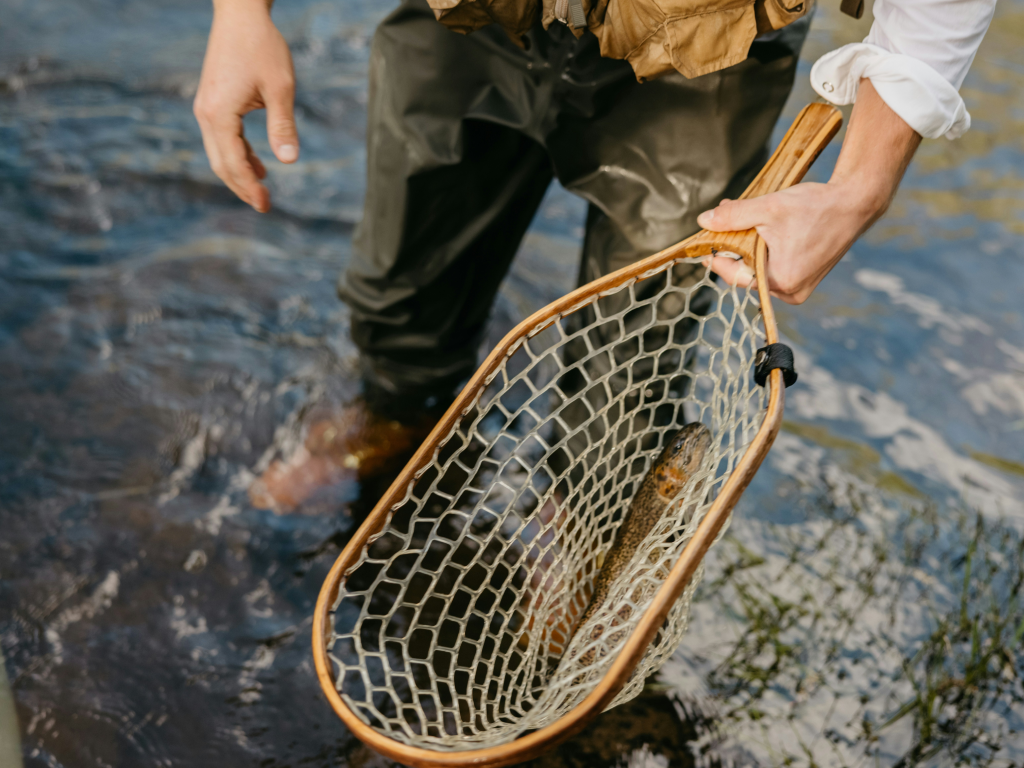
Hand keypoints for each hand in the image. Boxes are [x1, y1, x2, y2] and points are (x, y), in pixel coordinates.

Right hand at [193, 0, 297, 212]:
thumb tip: (289, 161)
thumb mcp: (280, 88)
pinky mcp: (212, 102)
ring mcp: (206, 108)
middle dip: (242, 187)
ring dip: (240, 173)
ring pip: (220, 153)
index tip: (265, 206)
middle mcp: (206, 114)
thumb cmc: (263, 47)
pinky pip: (222, 138)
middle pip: (221, 164)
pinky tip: (259, 165)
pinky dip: (239, 154)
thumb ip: (283, 125)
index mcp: (219, 114)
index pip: (233, 163)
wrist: (240, 13)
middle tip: (265, 206)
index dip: (249, 188)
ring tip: (263, 191)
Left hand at [697, 182, 875, 304]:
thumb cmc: (816, 207)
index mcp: (780, 281)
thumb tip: (704, 221)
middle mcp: (790, 292)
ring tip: (747, 222)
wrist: (855, 203)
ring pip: (760, 270)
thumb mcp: (768, 209)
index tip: (704, 245)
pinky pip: (775, 270)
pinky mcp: (806, 280)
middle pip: (747, 274)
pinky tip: (764, 231)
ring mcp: (799, 288)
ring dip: (749, 248)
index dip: (717, 258)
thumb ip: (734, 217)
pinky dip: (766, 252)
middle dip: (734, 249)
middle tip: (723, 225)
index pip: (735, 275)